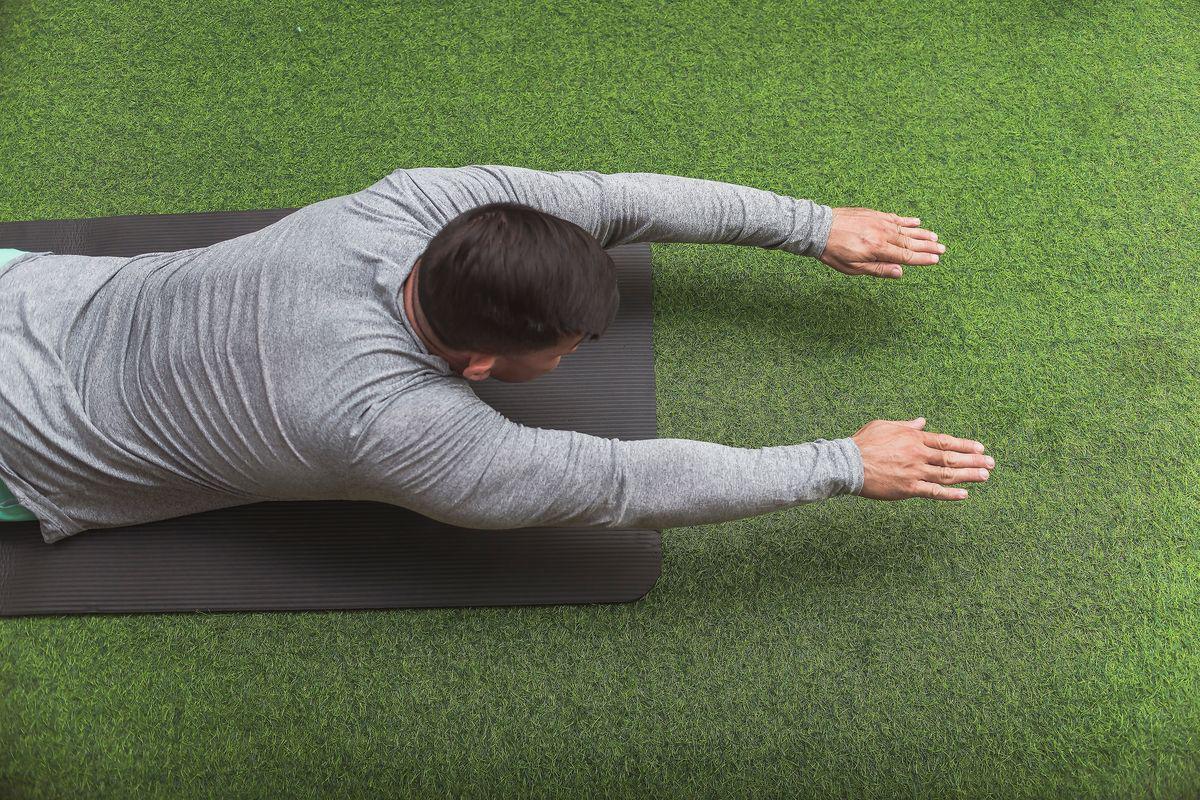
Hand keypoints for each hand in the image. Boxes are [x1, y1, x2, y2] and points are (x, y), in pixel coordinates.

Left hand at [819, 207, 944, 278]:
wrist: (819, 228)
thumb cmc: (833, 251)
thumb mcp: (853, 268)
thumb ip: (879, 270)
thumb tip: (901, 272)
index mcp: (878, 249)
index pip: (906, 256)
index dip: (922, 259)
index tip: (936, 260)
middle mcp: (882, 234)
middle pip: (910, 242)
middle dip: (928, 246)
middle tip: (943, 249)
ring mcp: (878, 221)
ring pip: (905, 229)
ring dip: (922, 233)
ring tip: (935, 236)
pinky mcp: (873, 213)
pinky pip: (894, 217)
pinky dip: (906, 220)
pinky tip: (916, 221)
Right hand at [851, 417, 993, 500]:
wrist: (848, 464)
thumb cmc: (863, 443)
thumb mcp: (884, 425)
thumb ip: (906, 425)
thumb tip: (921, 421)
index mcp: (913, 438)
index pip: (945, 441)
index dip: (965, 445)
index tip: (980, 448)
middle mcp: (918, 454)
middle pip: (952, 458)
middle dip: (974, 460)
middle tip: (991, 463)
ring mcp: (915, 472)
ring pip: (948, 474)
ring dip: (969, 475)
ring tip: (985, 476)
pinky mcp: (908, 489)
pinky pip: (934, 492)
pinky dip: (950, 494)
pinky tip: (964, 494)